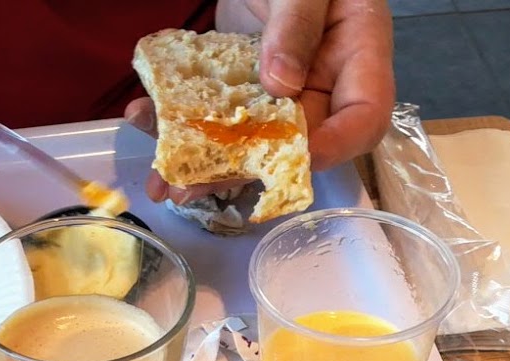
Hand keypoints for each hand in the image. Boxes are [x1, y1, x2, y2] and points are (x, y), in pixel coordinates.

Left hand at [134, 0, 393, 205]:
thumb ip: (297, 26)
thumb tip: (282, 84)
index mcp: (359, 56)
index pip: (364, 119)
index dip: (333, 148)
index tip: (289, 160)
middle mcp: (324, 82)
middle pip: (293, 142)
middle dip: (240, 169)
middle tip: (192, 186)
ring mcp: (281, 86)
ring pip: (248, 137)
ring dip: (202, 161)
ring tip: (161, 180)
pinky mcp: (243, 80)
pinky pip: (217, 109)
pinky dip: (180, 120)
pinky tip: (144, 120)